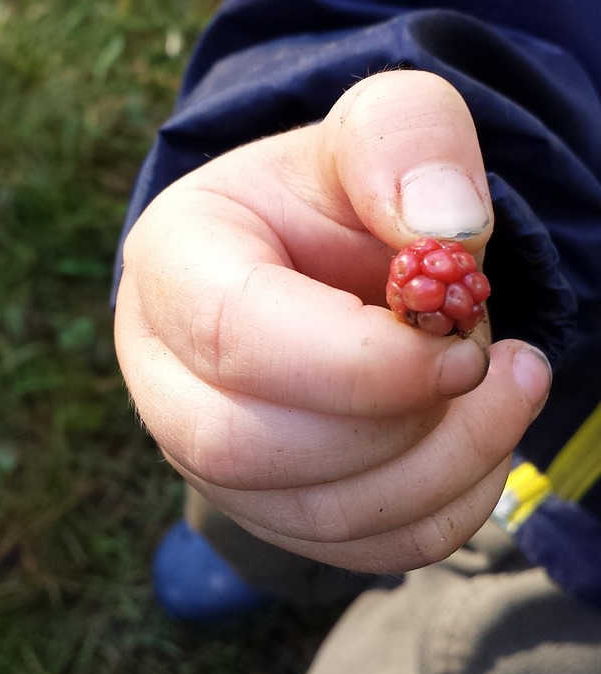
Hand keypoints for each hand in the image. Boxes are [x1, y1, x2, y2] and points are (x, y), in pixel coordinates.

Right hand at [115, 70, 551, 573]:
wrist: (330, 249)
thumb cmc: (347, 186)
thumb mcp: (383, 122)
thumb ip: (409, 141)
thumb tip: (446, 231)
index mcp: (173, 261)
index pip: (230, 334)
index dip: (357, 361)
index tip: (461, 347)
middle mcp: (164, 371)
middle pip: (250, 447)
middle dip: (400, 422)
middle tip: (497, 360)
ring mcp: (205, 453)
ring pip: (311, 514)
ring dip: (442, 466)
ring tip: (508, 382)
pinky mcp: (267, 506)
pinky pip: (357, 551)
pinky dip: (445, 509)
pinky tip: (478, 434)